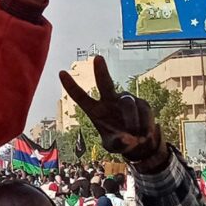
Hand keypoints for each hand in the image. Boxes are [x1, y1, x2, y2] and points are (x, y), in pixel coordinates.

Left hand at [59, 56, 167, 171]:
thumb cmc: (120, 141)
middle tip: (97, 58)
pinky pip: (143, 112)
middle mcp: (109, 100)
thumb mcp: (114, 147)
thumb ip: (118, 143)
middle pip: (104, 83)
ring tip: (136, 137)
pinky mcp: (142, 103)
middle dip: (101, 71)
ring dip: (132, 122)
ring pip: (128, 105)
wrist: (140, 142)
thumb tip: (128, 138)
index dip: (71, 85)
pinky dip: (144, 126)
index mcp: (95, 110)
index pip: (80, 96)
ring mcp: (125, 99)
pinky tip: (144, 135)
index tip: (61, 72)